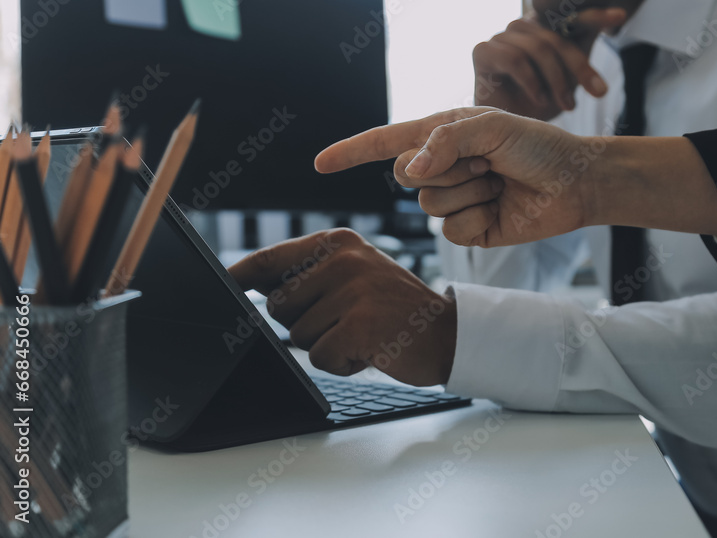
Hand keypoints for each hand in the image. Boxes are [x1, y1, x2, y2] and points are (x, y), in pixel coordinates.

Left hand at [227, 229, 456, 385]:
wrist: (449, 333)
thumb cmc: (396, 309)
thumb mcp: (357, 275)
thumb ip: (312, 276)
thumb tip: (255, 287)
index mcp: (338, 242)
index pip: (270, 258)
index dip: (239, 275)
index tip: (220, 285)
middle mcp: (343, 259)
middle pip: (279, 306)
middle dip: (303, 324)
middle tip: (346, 320)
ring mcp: (352, 290)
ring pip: (299, 335)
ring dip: (326, 345)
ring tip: (362, 332)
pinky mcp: (360, 324)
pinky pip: (322, 357)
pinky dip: (343, 363)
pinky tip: (370, 349)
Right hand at [316, 108, 598, 247]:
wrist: (575, 183)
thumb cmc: (538, 146)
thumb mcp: (491, 127)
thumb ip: (445, 141)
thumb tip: (410, 171)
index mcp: (441, 136)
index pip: (385, 143)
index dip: (351, 152)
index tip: (320, 163)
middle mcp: (443, 169)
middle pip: (404, 177)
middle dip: (447, 168)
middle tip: (486, 161)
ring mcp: (455, 201)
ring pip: (430, 206)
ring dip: (469, 192)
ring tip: (499, 182)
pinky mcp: (470, 231)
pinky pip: (453, 232)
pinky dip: (479, 218)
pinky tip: (502, 208)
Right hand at [474, 8, 625, 119]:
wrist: (505, 136)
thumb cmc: (538, 106)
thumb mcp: (570, 80)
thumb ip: (583, 56)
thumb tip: (615, 24)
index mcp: (546, 30)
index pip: (573, 17)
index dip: (596, 16)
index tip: (621, 16)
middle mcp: (524, 27)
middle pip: (557, 38)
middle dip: (580, 67)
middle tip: (598, 92)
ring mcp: (501, 37)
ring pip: (538, 48)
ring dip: (556, 80)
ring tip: (565, 106)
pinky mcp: (482, 50)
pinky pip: (514, 59)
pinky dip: (531, 82)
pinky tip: (540, 99)